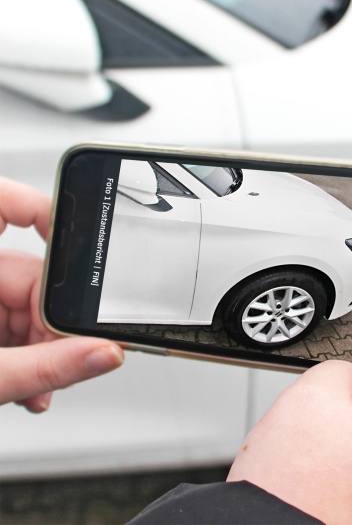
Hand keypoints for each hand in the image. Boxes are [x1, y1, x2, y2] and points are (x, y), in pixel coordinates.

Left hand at [0, 176, 123, 412]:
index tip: (79, 237)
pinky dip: (18, 353)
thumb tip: (104, 354)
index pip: (4, 202)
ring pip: (15, 304)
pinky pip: (1, 324)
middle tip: (68, 354)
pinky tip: (27, 383)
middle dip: (52, 321)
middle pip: (24, 273)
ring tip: (41, 385)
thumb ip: (44, 367)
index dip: (46, 208)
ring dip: (38, 347)